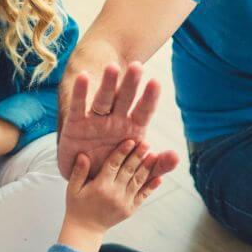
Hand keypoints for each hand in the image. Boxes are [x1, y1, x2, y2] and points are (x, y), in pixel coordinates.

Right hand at [57, 63, 179, 179]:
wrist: (87, 184)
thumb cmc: (114, 171)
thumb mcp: (135, 173)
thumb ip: (155, 166)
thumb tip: (176, 157)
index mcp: (132, 129)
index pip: (144, 111)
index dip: (149, 98)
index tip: (155, 83)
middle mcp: (115, 120)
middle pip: (125, 99)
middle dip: (131, 84)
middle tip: (137, 67)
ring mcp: (95, 121)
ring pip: (103, 99)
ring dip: (108, 84)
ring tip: (112, 67)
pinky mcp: (75, 125)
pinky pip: (78, 108)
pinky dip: (80, 93)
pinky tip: (83, 77)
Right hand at [59, 140, 163, 251]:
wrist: (86, 229)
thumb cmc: (78, 206)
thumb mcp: (73, 189)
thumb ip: (78, 172)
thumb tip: (83, 155)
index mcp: (100, 187)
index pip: (113, 165)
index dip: (122, 152)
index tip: (130, 141)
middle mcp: (114, 194)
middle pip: (128, 171)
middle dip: (138, 156)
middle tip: (146, 143)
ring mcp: (124, 202)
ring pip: (138, 181)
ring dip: (147, 168)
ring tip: (154, 155)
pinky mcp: (130, 209)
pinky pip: (143, 196)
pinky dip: (151, 186)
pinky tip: (159, 177)